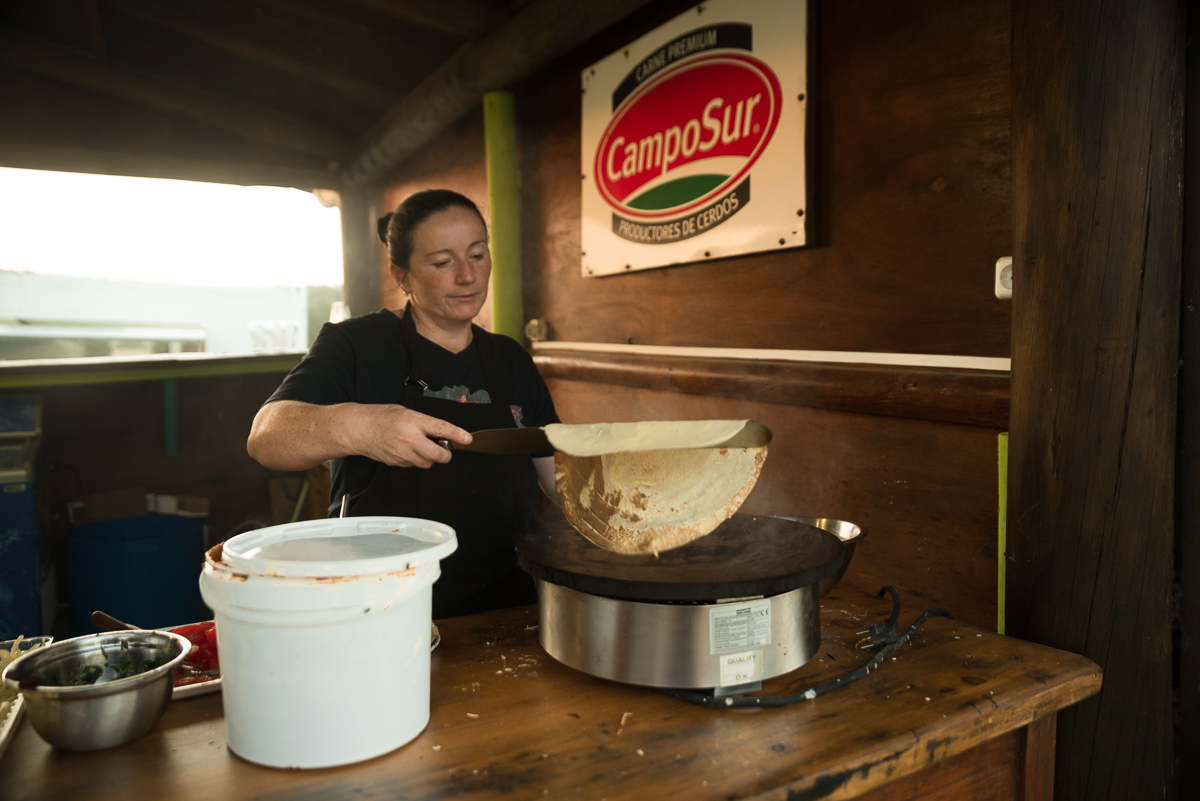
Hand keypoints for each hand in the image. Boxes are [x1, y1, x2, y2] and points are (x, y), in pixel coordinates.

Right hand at [348, 405, 471, 467]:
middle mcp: (409, 438)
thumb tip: (441, 432)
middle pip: (437, 455)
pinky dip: (417, 459)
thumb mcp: (406, 412)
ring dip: (430, 458)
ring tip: (422, 446)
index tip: (467, 439)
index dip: (457, 435)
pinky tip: (409, 450)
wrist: (359, 429)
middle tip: (445, 448)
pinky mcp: (397, 462)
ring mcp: (402, 453)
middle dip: (445, 454)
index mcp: (413, 421)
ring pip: (427, 463)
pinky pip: (414, 465)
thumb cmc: (381, 417)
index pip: (440, 428)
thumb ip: (424, 423)